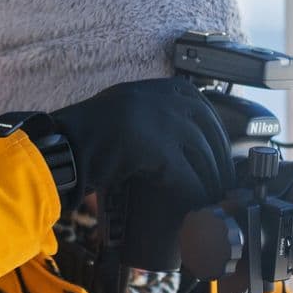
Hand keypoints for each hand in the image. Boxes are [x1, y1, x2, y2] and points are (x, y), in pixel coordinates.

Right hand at [50, 79, 232, 265]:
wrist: (68, 143)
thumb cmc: (92, 130)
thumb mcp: (131, 106)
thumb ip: (155, 111)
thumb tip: (180, 130)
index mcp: (164, 87)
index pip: (206, 111)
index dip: (217, 137)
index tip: (221, 156)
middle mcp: (169, 100)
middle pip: (210, 133)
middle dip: (221, 161)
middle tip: (224, 183)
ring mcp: (166, 122)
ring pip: (204, 156)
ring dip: (211, 181)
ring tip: (213, 198)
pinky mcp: (160, 149)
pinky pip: (188, 176)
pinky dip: (195, 193)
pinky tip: (197, 204)